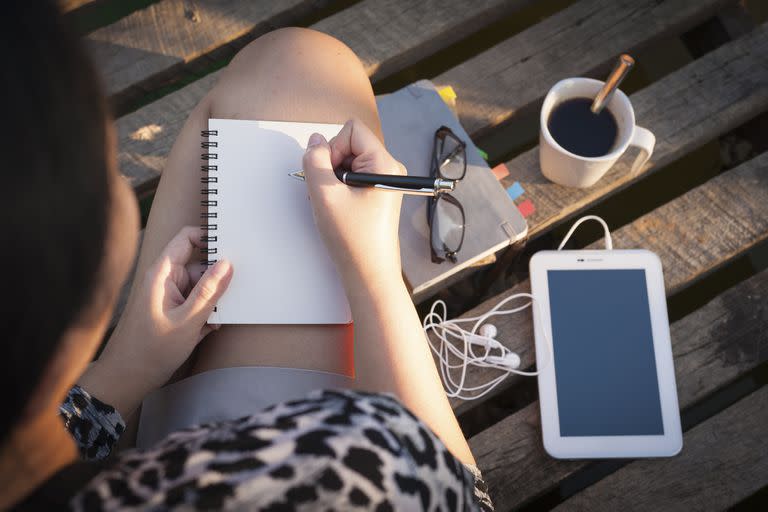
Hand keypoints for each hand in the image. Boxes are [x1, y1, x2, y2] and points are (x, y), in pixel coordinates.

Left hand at [81, 226, 232, 415]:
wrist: (127, 379)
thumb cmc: (150, 351)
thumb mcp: (188, 321)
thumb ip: (209, 291)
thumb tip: (228, 264)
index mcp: (163, 273)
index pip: (187, 238)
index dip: (209, 238)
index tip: (232, 248)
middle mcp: (166, 280)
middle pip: (200, 265)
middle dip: (217, 279)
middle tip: (231, 293)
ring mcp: (170, 295)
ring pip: (202, 286)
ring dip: (213, 301)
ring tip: (216, 319)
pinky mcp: (174, 310)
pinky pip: (198, 303)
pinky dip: (206, 314)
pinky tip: (207, 329)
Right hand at [303, 119, 404, 286]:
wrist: (369, 273)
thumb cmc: (353, 238)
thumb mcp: (325, 194)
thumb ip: (315, 160)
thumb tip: (315, 140)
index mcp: (384, 164)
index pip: (352, 130)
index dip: (333, 147)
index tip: (330, 175)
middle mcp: (389, 168)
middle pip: (350, 145)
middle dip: (331, 164)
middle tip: (327, 192)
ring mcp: (384, 181)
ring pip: (348, 162)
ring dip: (333, 178)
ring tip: (331, 203)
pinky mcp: (378, 194)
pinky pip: (353, 177)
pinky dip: (339, 189)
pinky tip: (336, 208)